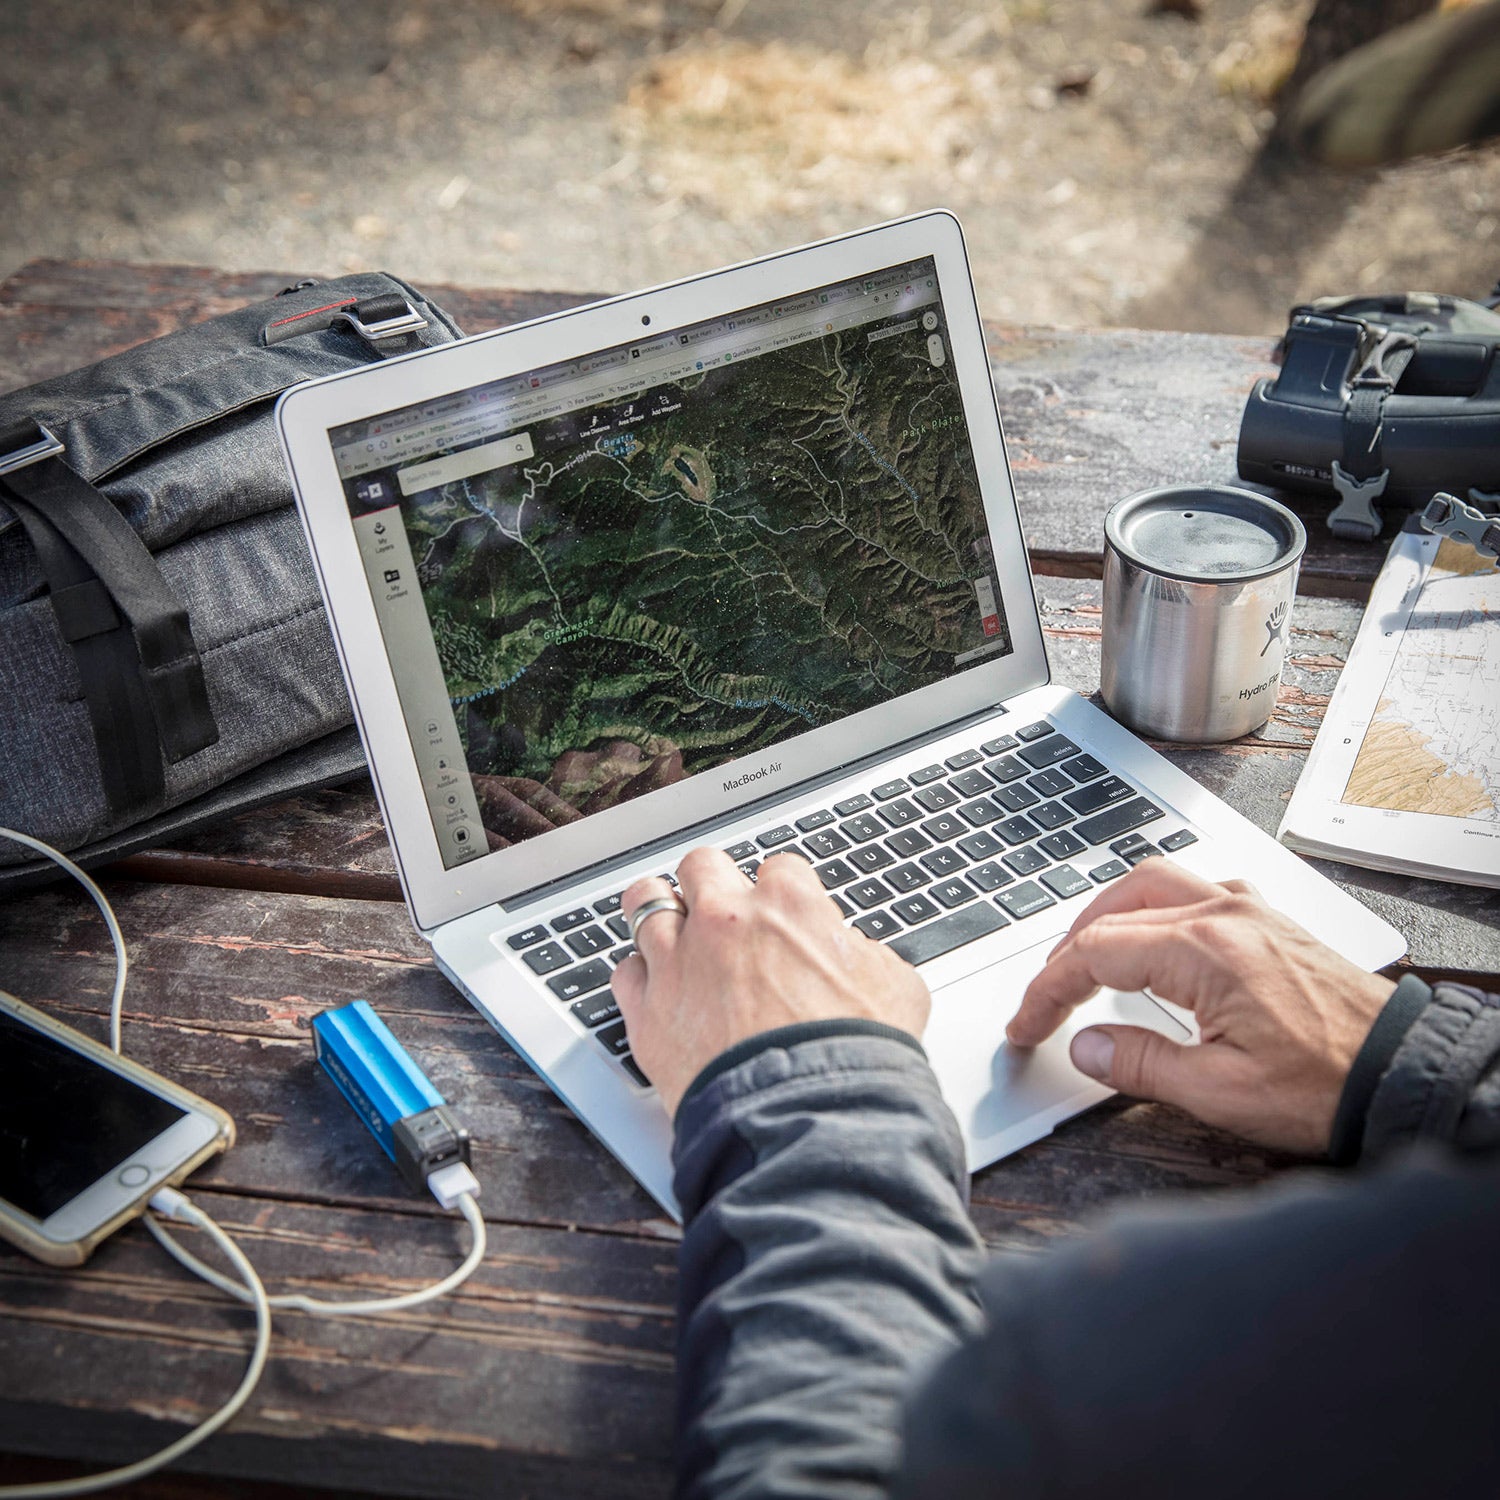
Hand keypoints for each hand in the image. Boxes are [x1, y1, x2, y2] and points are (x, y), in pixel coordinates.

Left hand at [612, 847, 930, 1117]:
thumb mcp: (897, 990)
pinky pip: (625, 972)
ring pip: (645, 901)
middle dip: (712, 883)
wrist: (807, 1117)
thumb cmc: (855, 1057)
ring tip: (666, 921)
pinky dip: (638, 977)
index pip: (779, 868)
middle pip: (703, 866)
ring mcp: (679, 960)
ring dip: (657, 909)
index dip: (782, 893)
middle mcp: (726, 920)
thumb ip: (867, 957)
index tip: (782, 914)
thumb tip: (855, 956)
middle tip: (720, 908)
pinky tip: (653, 987)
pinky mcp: (647, 1010)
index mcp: (789, 905)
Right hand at [1005, 861, 1395, 1153]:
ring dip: (1106, 917)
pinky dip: (1153, 909)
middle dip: (1067, 952)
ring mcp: (1249, 911)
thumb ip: (1138, 1063)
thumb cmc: (1328, 1083)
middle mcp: (1224, 914)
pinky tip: (1152, 942)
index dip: (1047, 990)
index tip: (1026, 1025)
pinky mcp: (1268, 921)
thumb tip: (1084, 1046)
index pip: (1094, 952)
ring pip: (1151, 884)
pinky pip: (1193, 890)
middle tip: (1045, 1000)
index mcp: (1204, 950)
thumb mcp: (1219, 1091)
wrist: (1405, 1074)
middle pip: (1114, 908)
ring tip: (1082, 960)